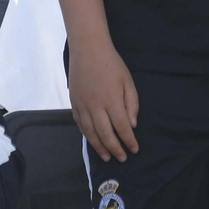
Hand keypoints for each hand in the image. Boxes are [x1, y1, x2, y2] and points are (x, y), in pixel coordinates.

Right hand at [68, 41, 137, 161]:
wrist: (88, 49)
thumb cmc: (112, 64)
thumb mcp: (128, 81)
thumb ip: (132, 104)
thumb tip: (132, 125)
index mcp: (112, 100)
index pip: (122, 127)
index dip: (129, 141)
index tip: (134, 150)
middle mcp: (96, 106)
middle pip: (105, 134)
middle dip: (115, 149)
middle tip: (122, 158)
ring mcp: (82, 105)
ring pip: (90, 133)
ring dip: (99, 147)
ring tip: (107, 157)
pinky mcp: (74, 103)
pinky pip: (80, 124)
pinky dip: (87, 135)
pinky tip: (93, 141)